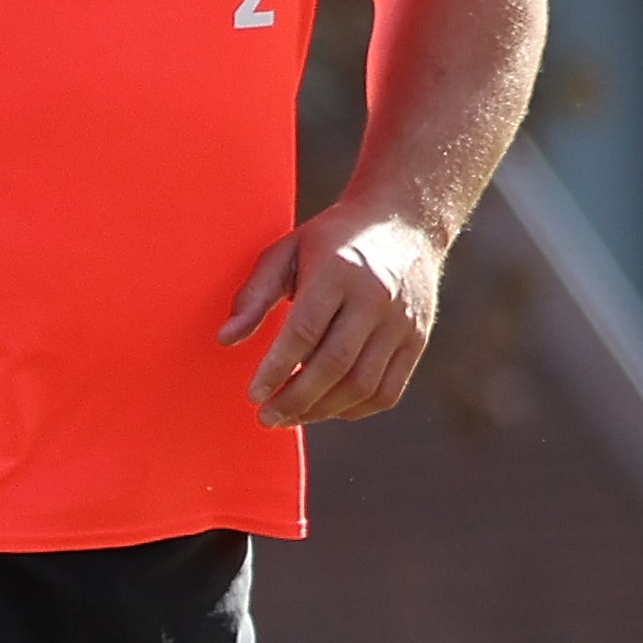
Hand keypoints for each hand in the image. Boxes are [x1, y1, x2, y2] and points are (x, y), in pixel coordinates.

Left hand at [223, 200, 449, 423]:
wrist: (404, 225)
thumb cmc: (333, 240)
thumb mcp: (288, 251)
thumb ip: (255, 294)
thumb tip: (226, 339)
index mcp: (338, 271)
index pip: (304, 331)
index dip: (276, 369)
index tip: (253, 394)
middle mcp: (375, 298)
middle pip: (334, 364)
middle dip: (296, 399)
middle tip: (267, 417)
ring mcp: (401, 322)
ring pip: (362, 385)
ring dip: (322, 410)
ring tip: (292, 415)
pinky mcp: (416, 341)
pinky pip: (387, 392)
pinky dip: (354, 409)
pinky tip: (327, 408)